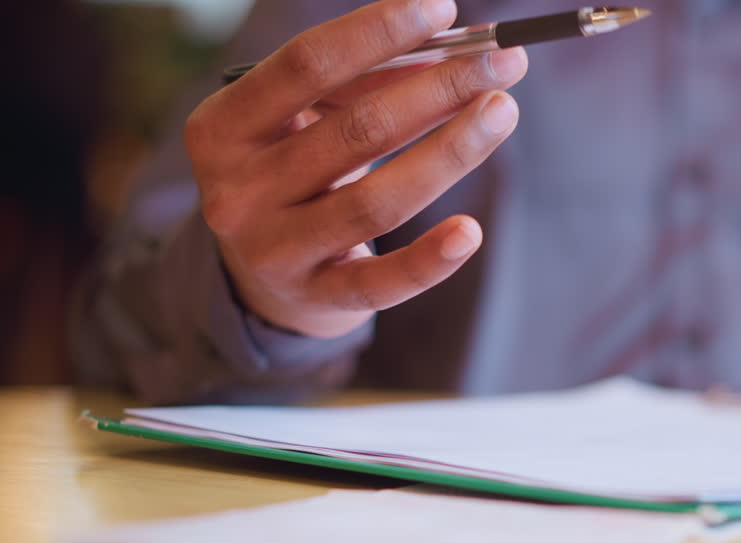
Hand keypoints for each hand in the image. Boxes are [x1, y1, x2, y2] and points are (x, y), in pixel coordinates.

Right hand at [184, 0, 527, 337]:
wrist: (260, 278)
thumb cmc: (293, 174)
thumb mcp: (302, 124)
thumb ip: (360, 85)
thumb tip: (448, 51)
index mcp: (221, 128)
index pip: (305, 66)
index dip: (378, 33)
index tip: (443, 9)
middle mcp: (237, 191)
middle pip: (355, 131)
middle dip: (438, 89)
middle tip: (501, 61)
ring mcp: (274, 251)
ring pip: (376, 201)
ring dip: (450, 153)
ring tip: (502, 112)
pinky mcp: (317, 299)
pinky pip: (382, 282)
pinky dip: (430, 259)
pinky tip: (471, 231)